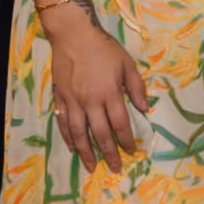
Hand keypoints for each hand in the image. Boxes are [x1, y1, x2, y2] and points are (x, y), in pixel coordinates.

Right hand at [45, 16, 149, 172]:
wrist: (73, 36)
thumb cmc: (104, 49)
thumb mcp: (127, 64)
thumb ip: (136, 88)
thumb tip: (144, 109)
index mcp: (109, 93)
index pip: (120, 124)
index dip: (126, 139)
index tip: (131, 151)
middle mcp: (90, 102)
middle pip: (99, 134)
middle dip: (109, 153)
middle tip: (115, 168)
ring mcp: (72, 102)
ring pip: (78, 134)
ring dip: (86, 152)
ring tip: (92, 166)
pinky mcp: (59, 99)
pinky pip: (63, 124)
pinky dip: (68, 138)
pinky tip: (73, 148)